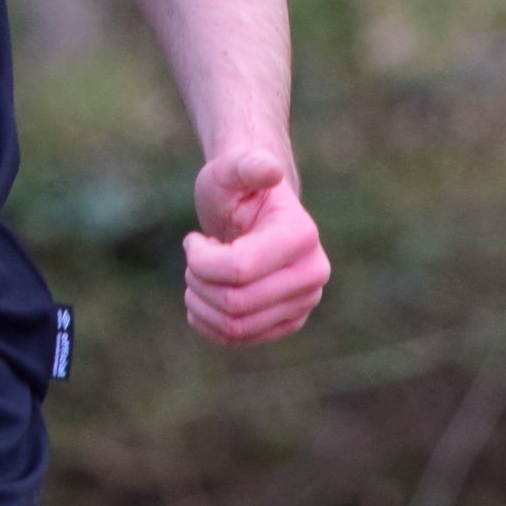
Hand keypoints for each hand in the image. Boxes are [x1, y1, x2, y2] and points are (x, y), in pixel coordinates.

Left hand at [182, 148, 327, 346]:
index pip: (239, 269)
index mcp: (302, 235)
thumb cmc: (236, 187)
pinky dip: (209, 323)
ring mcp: (304, 302)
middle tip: (193, 259)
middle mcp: (313, 273)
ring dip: (201, 304)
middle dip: (199, 282)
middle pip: (236, 303)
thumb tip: (268, 170)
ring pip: (236, 327)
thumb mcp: (231, 169)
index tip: (192, 239)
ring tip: (197, 276)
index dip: (200, 260)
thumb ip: (245, 166)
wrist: (251, 212)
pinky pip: (240, 339)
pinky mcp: (289, 321)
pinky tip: (203, 297)